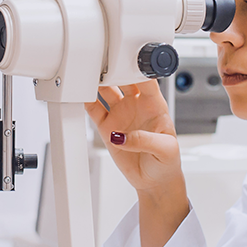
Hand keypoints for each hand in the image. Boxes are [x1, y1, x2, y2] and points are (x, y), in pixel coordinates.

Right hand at [85, 80, 189, 246]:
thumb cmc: (166, 163)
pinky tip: (79, 94)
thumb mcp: (166, 150)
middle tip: (101, 66)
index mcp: (155, 104)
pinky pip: (93, 108)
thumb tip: (125, 136)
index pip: (145, 79)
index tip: (124, 65)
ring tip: (86, 77)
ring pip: (105, 90)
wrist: (153, 182)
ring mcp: (120, 114)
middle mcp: (136, 104)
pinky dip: (85, 100)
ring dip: (96, 82)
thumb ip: (147, 140)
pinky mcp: (107, 126)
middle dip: (112, 70)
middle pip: (122, 79)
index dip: (135, 69)